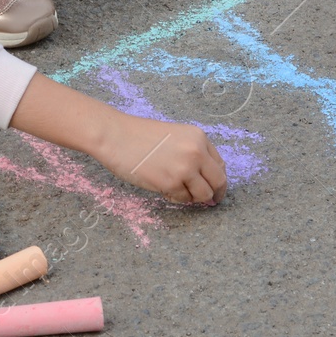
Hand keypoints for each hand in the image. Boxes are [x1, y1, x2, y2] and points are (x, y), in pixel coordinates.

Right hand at [95, 113, 227, 204]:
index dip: (216, 178)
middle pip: (218, 182)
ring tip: (178, 190)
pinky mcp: (171, 183)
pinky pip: (183, 199)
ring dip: (194, 197)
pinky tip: (163, 188)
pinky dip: (176, 197)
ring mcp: (185, 168)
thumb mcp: (175, 135)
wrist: (116, 136)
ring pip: (204, 194)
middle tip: (209, 202)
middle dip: (215, 194)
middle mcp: (197, 152)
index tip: (213, 188)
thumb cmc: (139, 135)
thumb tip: (205, 178)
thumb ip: (192, 152)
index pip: (219, 164)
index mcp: (199, 137)